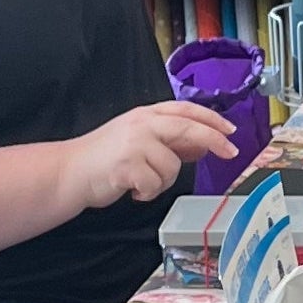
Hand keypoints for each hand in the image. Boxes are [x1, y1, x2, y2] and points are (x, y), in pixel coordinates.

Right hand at [59, 100, 238, 215]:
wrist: (70, 172)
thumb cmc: (105, 159)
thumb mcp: (140, 141)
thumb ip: (169, 140)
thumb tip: (202, 145)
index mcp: (145, 115)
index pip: (184, 109)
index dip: (210, 118)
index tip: (230, 130)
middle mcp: (141, 124)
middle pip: (188, 127)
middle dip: (214, 139)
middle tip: (231, 152)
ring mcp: (134, 143)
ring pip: (172, 166)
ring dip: (162, 182)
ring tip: (141, 183)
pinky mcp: (128, 164)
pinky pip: (155, 184)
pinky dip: (147, 193)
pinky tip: (132, 190)